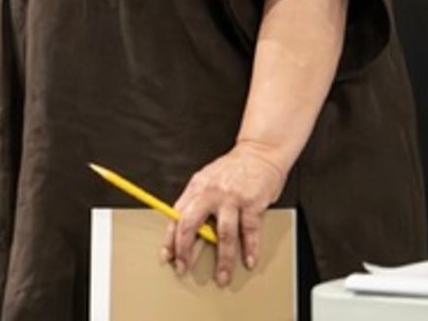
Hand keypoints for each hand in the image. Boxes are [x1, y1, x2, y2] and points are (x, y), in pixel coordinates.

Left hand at [162, 142, 287, 285]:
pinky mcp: (252, 202)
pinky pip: (250, 230)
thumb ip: (197, 201)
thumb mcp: (207, 180)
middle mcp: (210, 192)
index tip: (168, 256)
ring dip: (223, 260)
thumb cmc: (233, 169)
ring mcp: (231, 198)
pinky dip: (250, 249)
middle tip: (184, 267)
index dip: (170, 239)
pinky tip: (248, 261)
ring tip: (222, 276)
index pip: (176, 216)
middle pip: (190, 224)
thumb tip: (185, 229)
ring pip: (223, 234)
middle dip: (185, 250)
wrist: (259, 151)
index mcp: (196, 187)